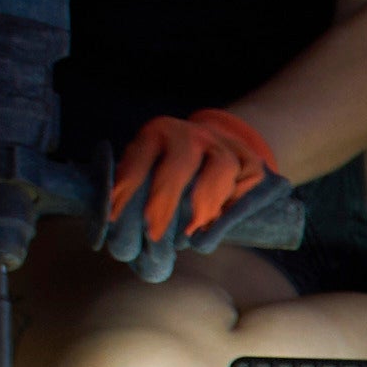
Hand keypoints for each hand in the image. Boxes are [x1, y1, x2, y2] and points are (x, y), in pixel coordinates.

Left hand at [96, 107, 285, 283]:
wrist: (214, 152)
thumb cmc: (170, 174)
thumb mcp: (147, 172)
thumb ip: (133, 195)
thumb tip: (118, 232)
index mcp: (157, 133)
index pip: (140, 158)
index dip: (126, 187)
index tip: (114, 218)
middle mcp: (191, 134)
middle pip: (180, 164)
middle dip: (165, 201)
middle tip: (154, 233)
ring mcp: (224, 145)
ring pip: (220, 169)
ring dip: (205, 203)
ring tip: (191, 231)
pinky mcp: (252, 161)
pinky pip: (246, 182)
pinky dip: (234, 205)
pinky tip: (216, 222)